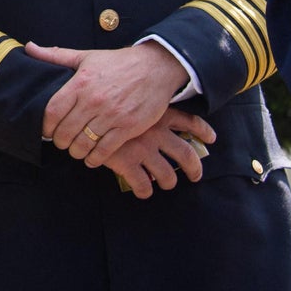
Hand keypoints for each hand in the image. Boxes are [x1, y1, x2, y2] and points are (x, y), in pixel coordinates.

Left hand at [28, 40, 185, 165]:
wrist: (156, 68)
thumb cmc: (118, 63)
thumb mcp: (86, 56)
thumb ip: (56, 56)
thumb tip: (29, 47)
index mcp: (81, 83)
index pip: (52, 111)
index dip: (45, 126)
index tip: (47, 130)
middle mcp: (94, 100)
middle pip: (66, 131)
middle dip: (60, 141)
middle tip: (61, 142)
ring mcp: (112, 115)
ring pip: (84, 144)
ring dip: (76, 151)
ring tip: (76, 149)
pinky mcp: (128, 127)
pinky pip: (105, 150)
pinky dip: (95, 159)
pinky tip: (92, 157)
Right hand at [99, 108, 216, 197]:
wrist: (79, 114)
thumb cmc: (104, 103)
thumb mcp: (129, 98)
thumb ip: (144, 105)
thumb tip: (155, 114)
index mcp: (158, 114)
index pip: (189, 121)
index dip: (203, 131)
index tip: (211, 138)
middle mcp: (155, 132)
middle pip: (186, 154)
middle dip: (194, 168)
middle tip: (195, 176)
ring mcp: (142, 149)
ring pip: (167, 175)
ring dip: (169, 182)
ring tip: (167, 184)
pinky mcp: (127, 163)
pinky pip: (143, 185)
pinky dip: (145, 191)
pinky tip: (143, 191)